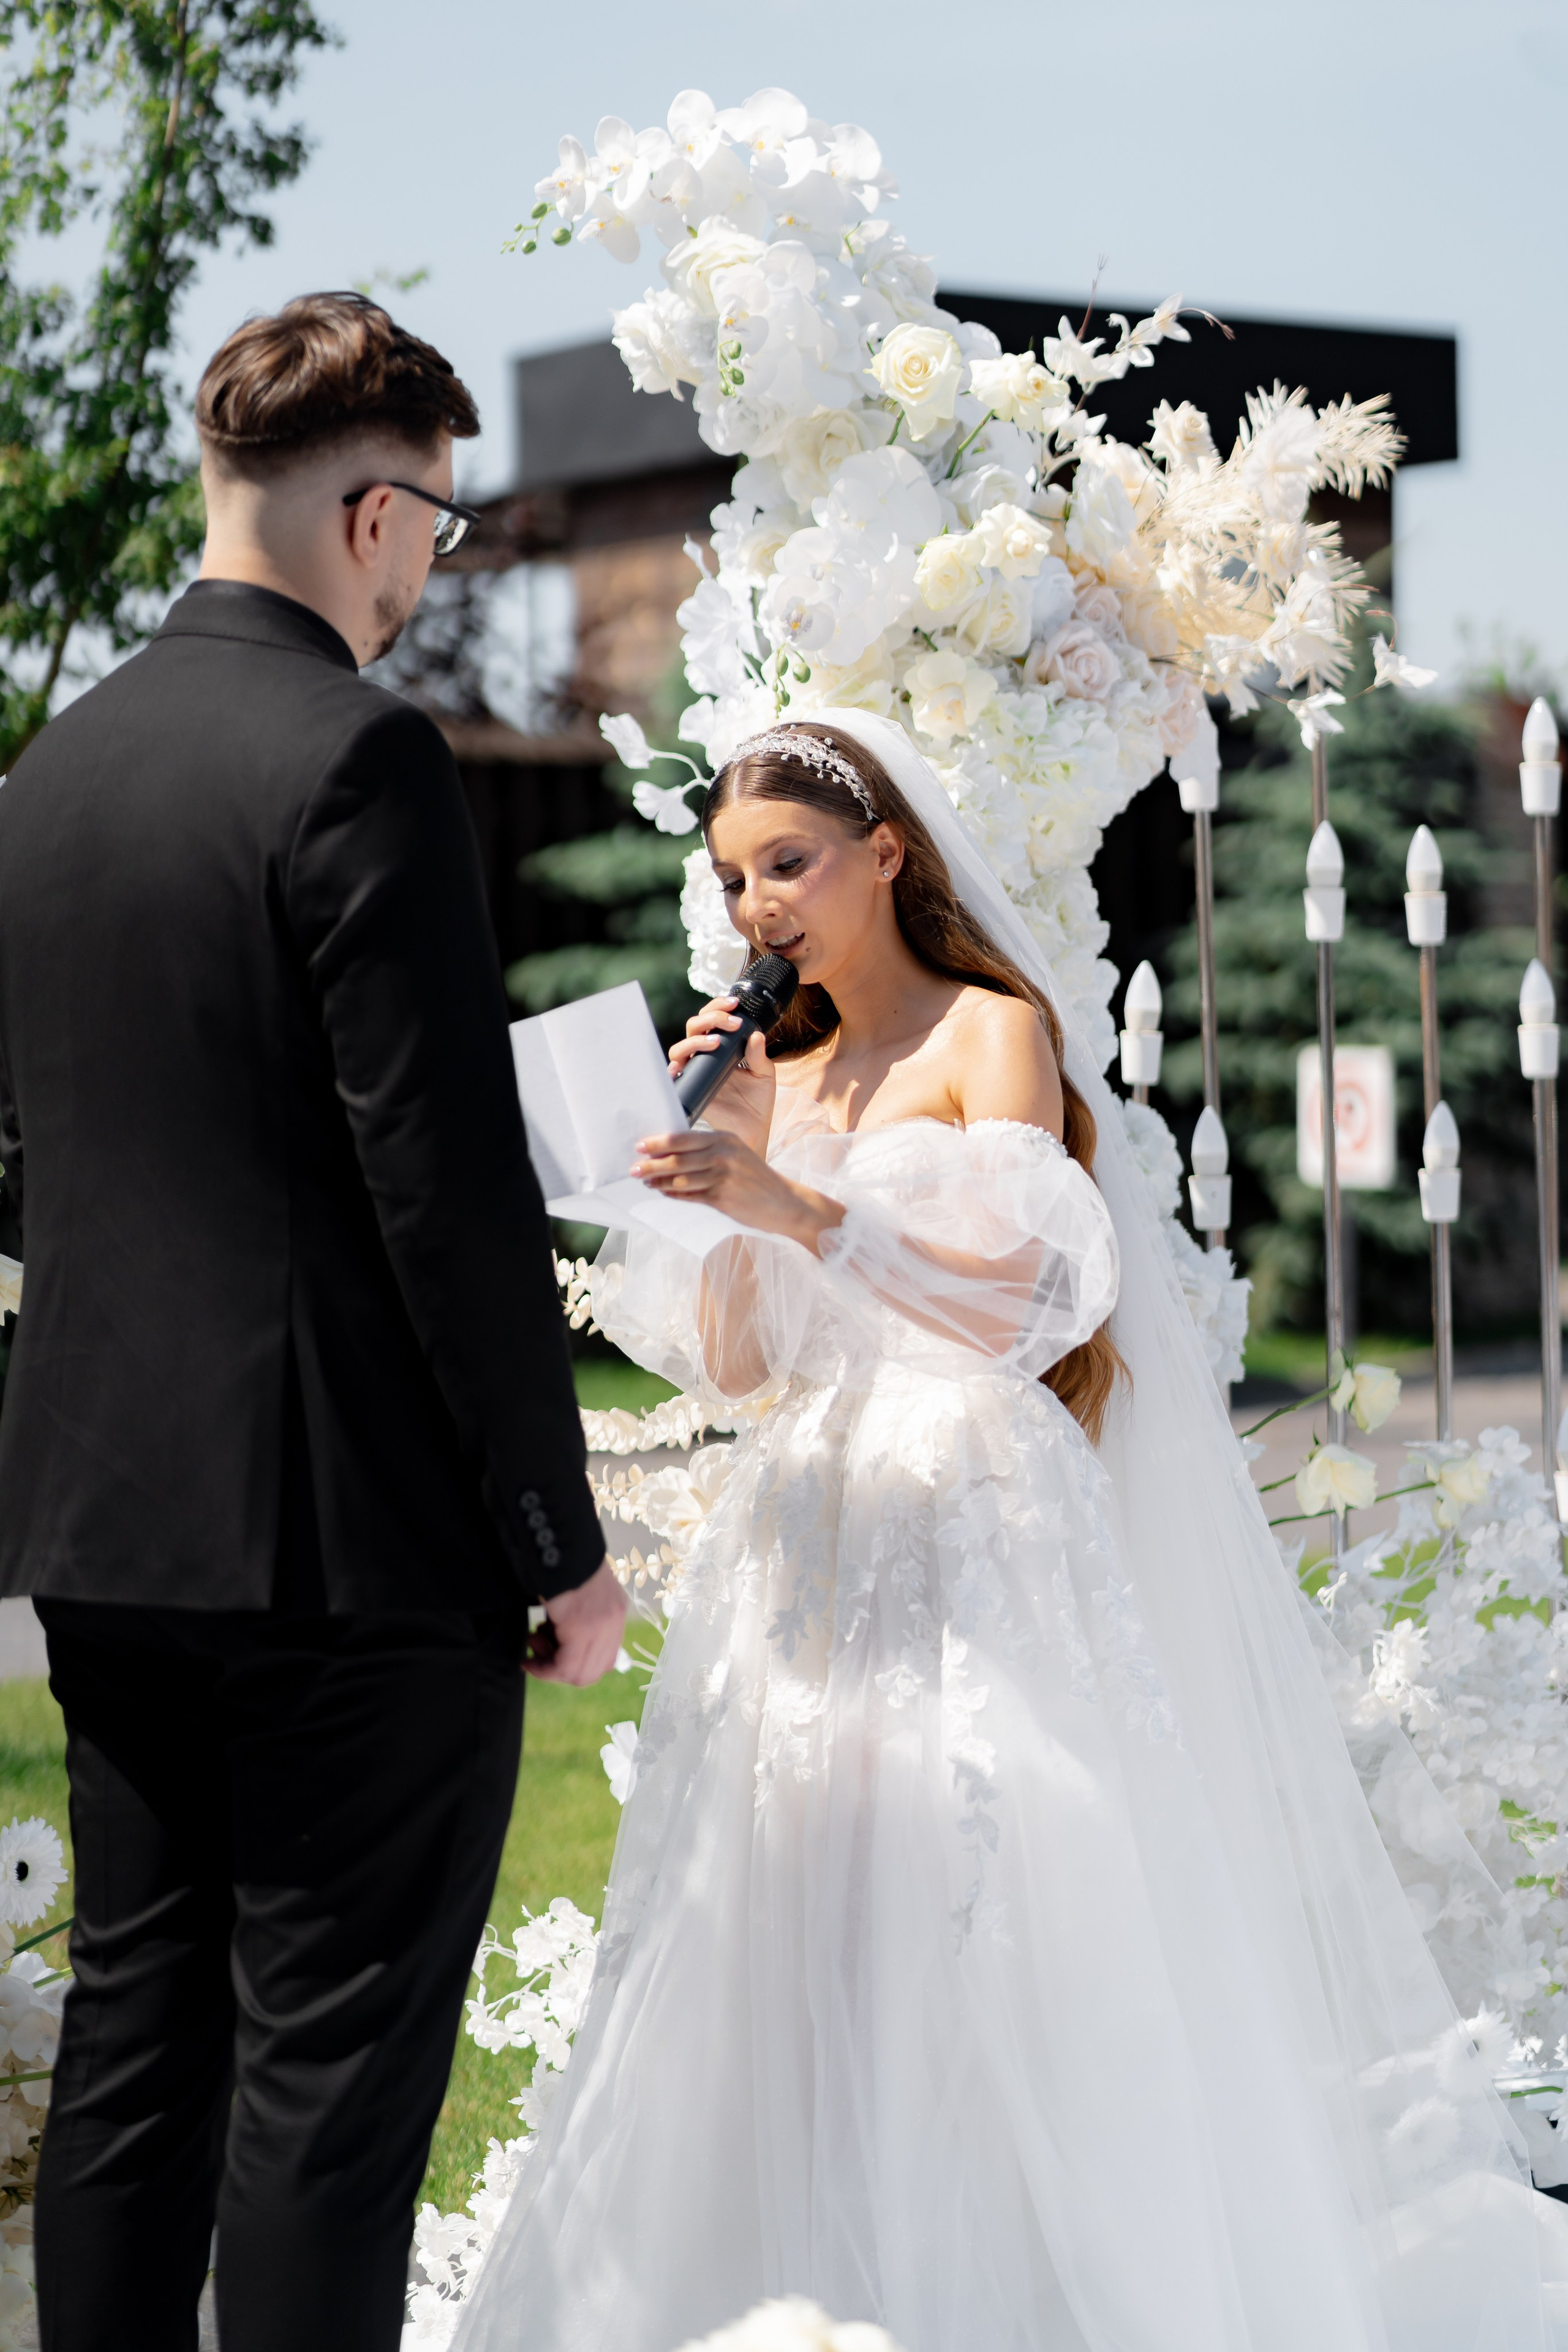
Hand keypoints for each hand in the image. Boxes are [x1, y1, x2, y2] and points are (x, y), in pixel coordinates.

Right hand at [526, 1557, 626, 1685]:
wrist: (557, 1540)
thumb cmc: (561, 1562)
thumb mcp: (580, 1595)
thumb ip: (579, 1622)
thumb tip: (562, 1651)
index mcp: (615, 1613)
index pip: (604, 1662)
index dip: (575, 1667)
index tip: (551, 1655)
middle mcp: (614, 1622)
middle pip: (591, 1673)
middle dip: (559, 1670)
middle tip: (538, 1650)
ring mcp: (601, 1626)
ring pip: (579, 1675)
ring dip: (549, 1667)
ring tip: (532, 1640)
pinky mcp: (582, 1627)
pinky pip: (564, 1666)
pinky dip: (543, 1667)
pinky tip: (529, 1651)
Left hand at [631, 1124, 843, 1252]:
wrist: (784, 1202)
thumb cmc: (755, 1179)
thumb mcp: (736, 1154)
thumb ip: (709, 1151)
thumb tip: (671, 1154)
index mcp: (724, 1139)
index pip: (683, 1138)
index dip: (658, 1142)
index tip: (640, 1146)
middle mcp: (723, 1155)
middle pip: (677, 1158)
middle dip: (651, 1164)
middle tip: (633, 1169)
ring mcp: (723, 1177)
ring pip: (680, 1178)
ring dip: (658, 1181)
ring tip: (646, 1183)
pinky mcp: (723, 1198)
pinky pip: (690, 1196)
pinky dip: (674, 1194)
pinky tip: (664, 1193)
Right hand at [667, 1003, 774, 1151]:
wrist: (754, 1129)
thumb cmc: (758, 1101)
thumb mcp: (765, 1074)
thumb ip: (759, 1055)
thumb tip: (756, 1034)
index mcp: (722, 1048)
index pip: (712, 1019)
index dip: (718, 1007)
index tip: (735, 1004)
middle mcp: (705, 1057)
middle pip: (693, 1027)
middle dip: (710, 1018)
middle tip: (731, 1022)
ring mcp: (695, 1072)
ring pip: (679, 1048)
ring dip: (695, 1040)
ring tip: (716, 1043)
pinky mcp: (690, 1089)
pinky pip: (673, 1076)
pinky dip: (674, 1068)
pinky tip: (683, 1066)